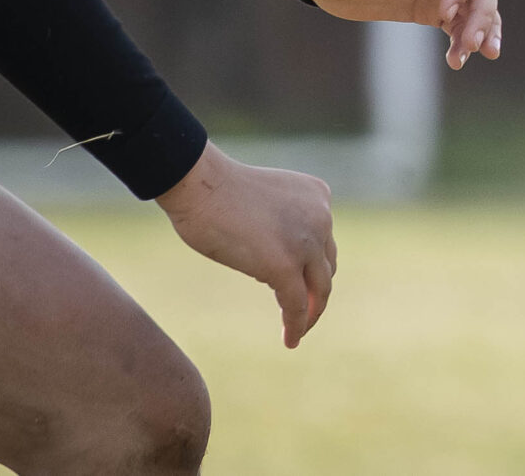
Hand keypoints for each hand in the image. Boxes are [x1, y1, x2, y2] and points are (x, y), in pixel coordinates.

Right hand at [155, 144, 336, 346]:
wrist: (198, 184)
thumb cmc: (215, 190)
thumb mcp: (265, 202)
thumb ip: (280, 224)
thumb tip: (275, 264)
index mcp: (318, 196)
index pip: (323, 241)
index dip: (311, 266)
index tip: (300, 286)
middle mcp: (321, 217)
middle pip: (326, 266)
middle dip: (317, 293)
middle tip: (306, 313)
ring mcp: (305, 241)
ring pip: (319, 289)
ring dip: (311, 313)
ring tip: (298, 331)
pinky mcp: (285, 266)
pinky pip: (297, 304)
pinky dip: (296, 325)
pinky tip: (291, 340)